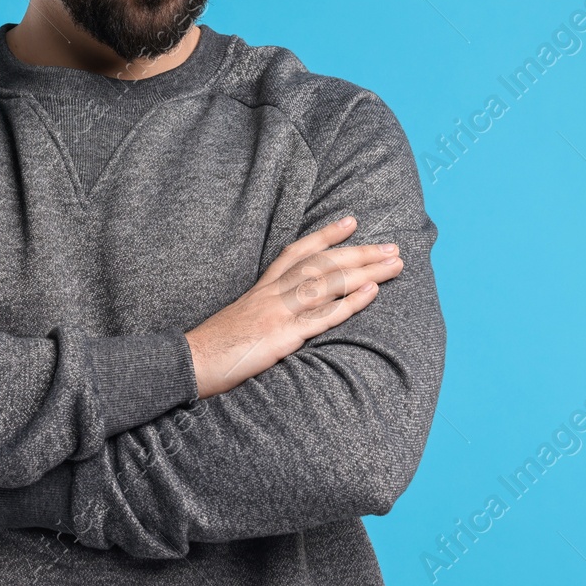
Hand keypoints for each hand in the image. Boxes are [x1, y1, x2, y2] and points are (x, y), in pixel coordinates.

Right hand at [184, 215, 403, 399]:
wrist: (190, 363)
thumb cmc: (213, 347)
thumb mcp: (239, 320)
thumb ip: (263, 311)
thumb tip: (284, 314)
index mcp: (261, 288)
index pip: (298, 252)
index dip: (326, 235)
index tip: (352, 222)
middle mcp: (272, 293)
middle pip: (322, 264)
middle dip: (360, 252)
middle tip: (392, 246)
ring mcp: (278, 312)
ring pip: (329, 283)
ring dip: (366, 271)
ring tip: (395, 264)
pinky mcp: (283, 335)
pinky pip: (322, 316)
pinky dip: (350, 303)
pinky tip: (373, 292)